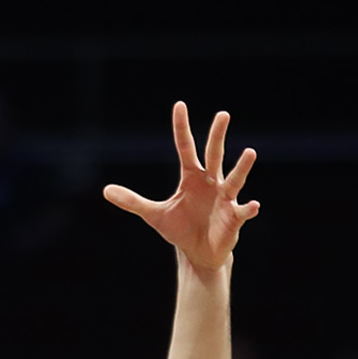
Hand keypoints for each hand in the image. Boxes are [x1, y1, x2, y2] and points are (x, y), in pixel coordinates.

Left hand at [105, 102, 257, 271]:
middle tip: (222, 114)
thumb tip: (105, 191)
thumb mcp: (154, 215)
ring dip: (242, 167)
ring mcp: (225, 198)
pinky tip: (252, 205)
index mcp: (191, 177)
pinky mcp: (234, 218)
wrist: (199, 253)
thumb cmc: (180, 229)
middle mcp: (210, 182)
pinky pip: (242, 211)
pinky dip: (248, 209)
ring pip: (234, 179)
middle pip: (214, 155)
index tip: (179, 105)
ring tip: (250, 152)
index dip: (181, 128)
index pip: (185, 148)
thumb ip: (132, 201)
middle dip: (217, 136)